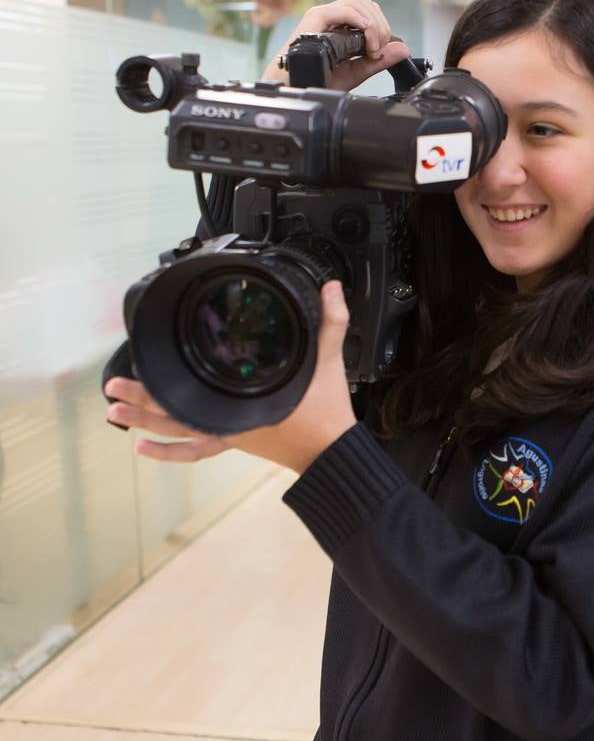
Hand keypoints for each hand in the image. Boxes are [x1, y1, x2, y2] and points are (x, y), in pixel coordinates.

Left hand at [105, 281, 356, 473]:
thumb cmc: (327, 412)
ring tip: (115, 411)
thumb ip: (330, 322)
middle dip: (142, 397)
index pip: (197, 386)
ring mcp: (230, 432)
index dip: (166, 375)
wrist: (332, 452)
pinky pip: (197, 450)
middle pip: (177, 409)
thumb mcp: (329, 362)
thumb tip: (331, 288)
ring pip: (180, 429)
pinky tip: (143, 449)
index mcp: (246, 401)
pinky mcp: (236, 441)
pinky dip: (169, 453)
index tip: (142, 357)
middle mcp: (230, 419)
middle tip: (114, 386)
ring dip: (145, 421)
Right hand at [260, 0, 410, 90]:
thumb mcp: (356, 71)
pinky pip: (342, 9)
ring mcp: (324, 15)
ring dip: (371, 24)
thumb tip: (403, 49)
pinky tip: (366, 33)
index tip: (379, 52)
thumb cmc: (320, 79)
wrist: (296, 86)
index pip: (370, 12)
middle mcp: (334, 17)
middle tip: (377, 50)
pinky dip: (358, 19)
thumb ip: (379, 61)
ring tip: (371, 47)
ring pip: (357, 3)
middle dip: (379, 26)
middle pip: (366, 5)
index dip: (381, 28)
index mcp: (343, 26)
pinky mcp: (315, 18)